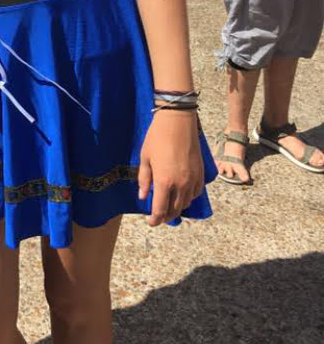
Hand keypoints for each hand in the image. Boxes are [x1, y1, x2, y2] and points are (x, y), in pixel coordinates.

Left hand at [138, 111, 203, 225]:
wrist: (177, 122)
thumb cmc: (157, 137)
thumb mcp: (145, 158)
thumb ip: (145, 179)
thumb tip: (143, 196)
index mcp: (164, 182)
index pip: (160, 210)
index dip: (155, 220)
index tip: (150, 222)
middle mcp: (181, 185)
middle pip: (175, 211)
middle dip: (166, 217)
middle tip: (158, 216)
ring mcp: (192, 180)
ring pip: (186, 203)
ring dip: (177, 208)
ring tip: (169, 205)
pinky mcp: (200, 173)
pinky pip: (195, 193)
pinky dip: (188, 198)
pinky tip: (181, 194)